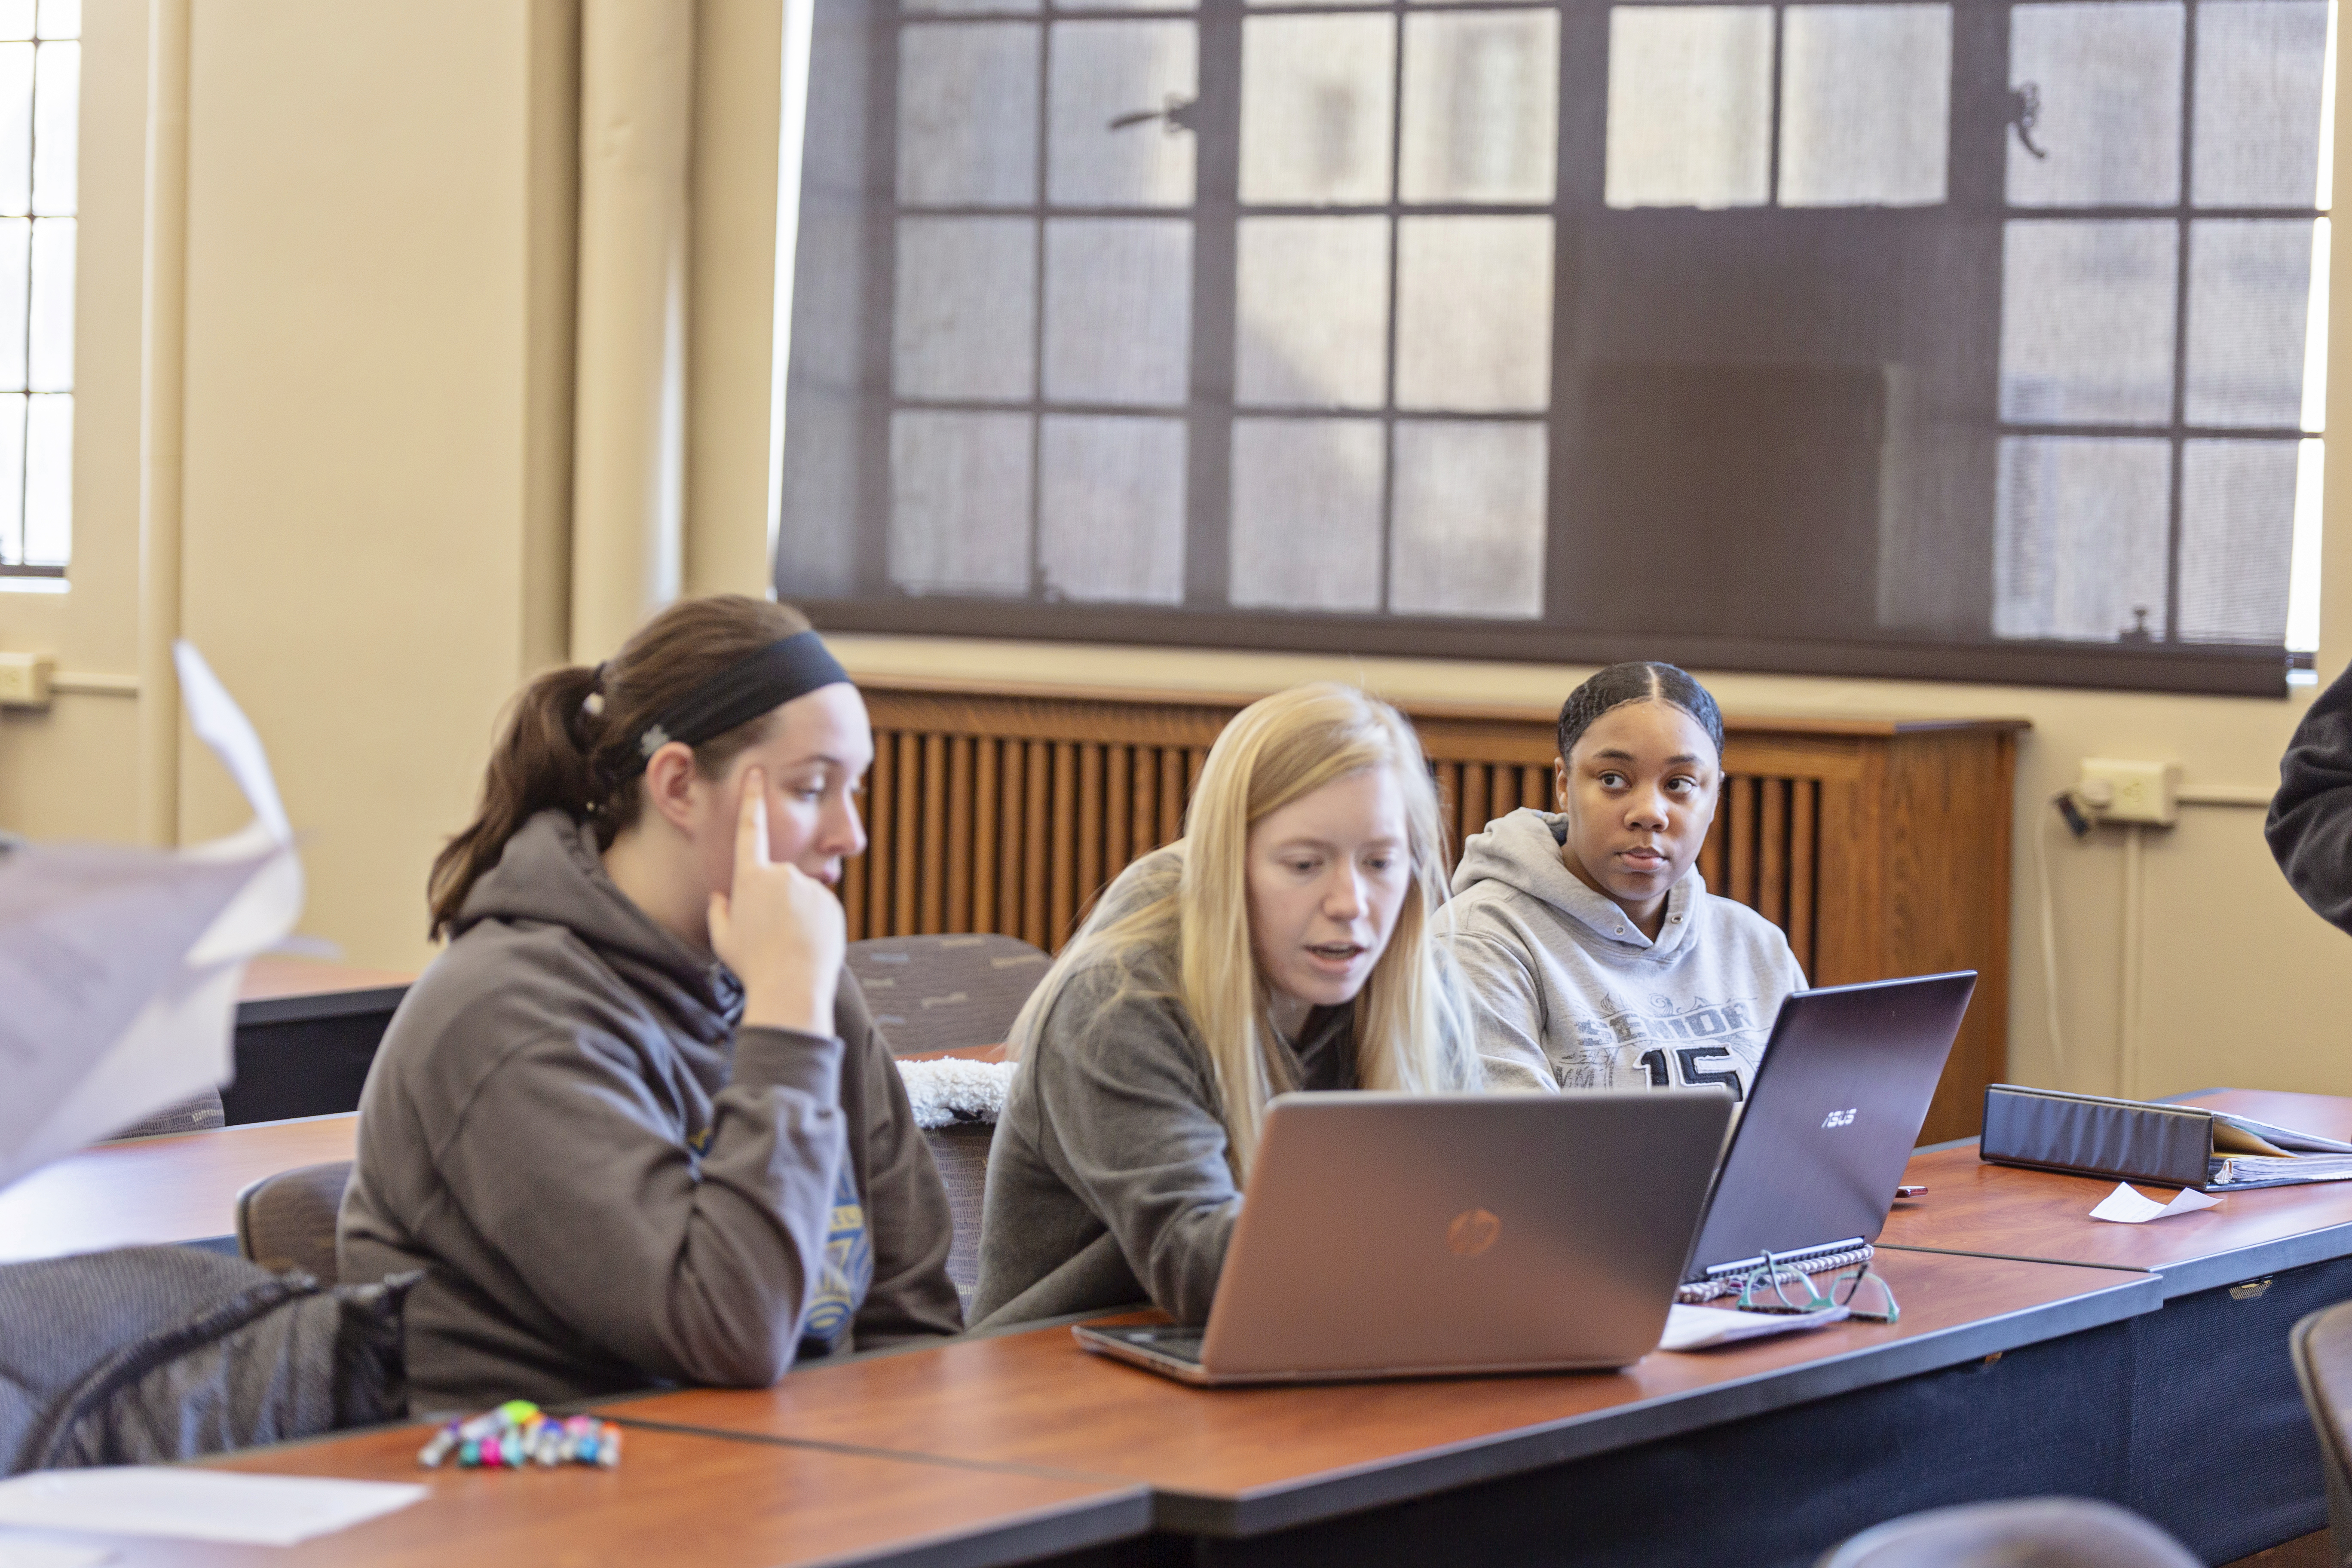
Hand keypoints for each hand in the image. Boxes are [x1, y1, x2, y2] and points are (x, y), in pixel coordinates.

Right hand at [708, 767, 844, 1035]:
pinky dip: (813, 923)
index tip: (756, 772)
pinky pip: (818, 908)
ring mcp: (810, 887)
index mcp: (751, 877)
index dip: (751, 799)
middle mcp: (783, 874)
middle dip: (773, 900)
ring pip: (799, 896)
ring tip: (787, 943)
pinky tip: (805, 944)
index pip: (750, 829)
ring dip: (794, 913)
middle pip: (776, 879)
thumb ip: (720, 910)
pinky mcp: (832, 903)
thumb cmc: (751, 964)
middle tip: (767, 933)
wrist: (791, 986)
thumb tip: (722, 897)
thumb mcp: (722, 937)